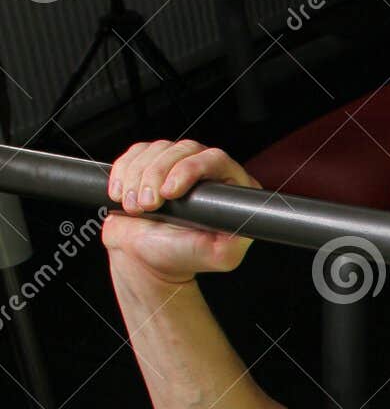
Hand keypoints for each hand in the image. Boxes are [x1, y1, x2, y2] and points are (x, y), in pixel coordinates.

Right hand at [102, 139, 259, 285]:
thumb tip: (248, 221)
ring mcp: (177, 165)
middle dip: (157, 175)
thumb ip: (235, 240)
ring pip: (157, 150)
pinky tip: (122, 195)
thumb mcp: (216, 255)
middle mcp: (206, 172)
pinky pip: (135, 152)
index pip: (215, 160)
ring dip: (138, 178)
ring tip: (136, 208)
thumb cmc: (181, 256)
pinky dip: (123, 173)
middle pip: (183, 149)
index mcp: (230, 190)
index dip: (189, 170)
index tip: (169, 193)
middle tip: (148, 206)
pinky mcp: (150, 163)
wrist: (144, 259)